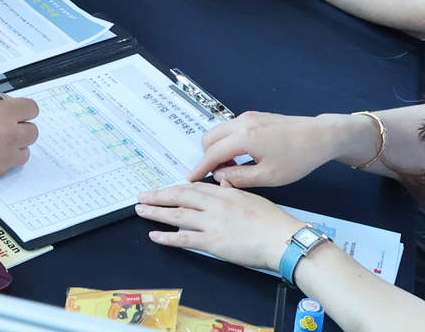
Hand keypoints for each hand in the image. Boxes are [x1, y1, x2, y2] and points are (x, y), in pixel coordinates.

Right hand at [0, 89, 39, 182]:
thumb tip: (5, 102)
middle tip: (5, 127)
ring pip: (25, 151)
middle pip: (33, 132)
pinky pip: (9, 165)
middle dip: (21, 127)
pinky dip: (2, 160)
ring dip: (15, 146)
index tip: (14, 111)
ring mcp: (5, 156)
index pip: (32, 109)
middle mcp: (10, 135)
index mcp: (5, 113)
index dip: (23, 108)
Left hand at [135, 181, 301, 271]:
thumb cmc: (274, 222)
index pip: (193, 187)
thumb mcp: (253, 197)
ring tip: (141, 210)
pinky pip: (184, 239)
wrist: (283, 239)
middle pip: (179, 196)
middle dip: (158, 196)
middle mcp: (215, 205)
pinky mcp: (213, 242)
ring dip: (156, 212)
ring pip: (177, 215)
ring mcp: (212, 223)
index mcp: (225, 193)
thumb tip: (224, 182)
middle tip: (142, 196)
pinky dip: (167, 237)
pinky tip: (155, 235)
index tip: (163, 189)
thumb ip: (234, 190)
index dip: (175, 188)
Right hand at [185, 110, 350, 187]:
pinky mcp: (254, 117)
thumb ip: (241, 178)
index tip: (191, 178)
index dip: (199, 168)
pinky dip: (227, 142)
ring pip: (218, 132)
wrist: (321, 136)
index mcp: (244, 137)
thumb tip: (222, 179)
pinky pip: (230, 129)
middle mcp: (242, 123)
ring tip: (229, 168)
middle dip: (207, 158)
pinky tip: (239, 156)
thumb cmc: (300, 156)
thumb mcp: (270, 176)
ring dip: (217, 149)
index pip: (212, 154)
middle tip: (215, 175)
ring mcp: (248, 117)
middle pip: (209, 139)